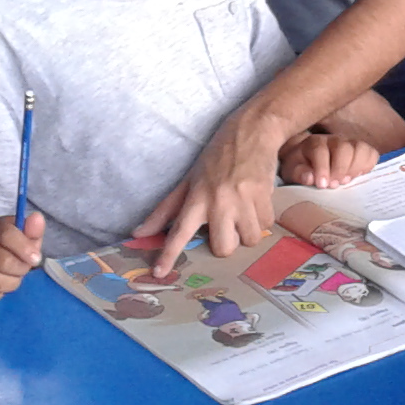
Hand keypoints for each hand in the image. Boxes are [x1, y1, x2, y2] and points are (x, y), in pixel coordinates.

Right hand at [0, 211, 43, 304]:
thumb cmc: (7, 244)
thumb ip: (32, 229)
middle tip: (23, 267)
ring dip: (11, 282)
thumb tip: (37, 218)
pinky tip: (0, 285)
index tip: (36, 258)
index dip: (25, 248)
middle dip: (21, 268)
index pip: (7, 235)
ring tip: (13, 276)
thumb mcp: (21, 232)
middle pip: (4, 261)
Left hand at [137, 117, 281, 273]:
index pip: (178, 231)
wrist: (251, 131)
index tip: (158, 273)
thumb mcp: (188, 180)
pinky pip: (265, 225)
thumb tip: (139, 233)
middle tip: (226, 224)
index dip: (168, 254)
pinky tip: (256, 203)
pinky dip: (261, 219)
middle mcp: (218, 201)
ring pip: (248, 239)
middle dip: (226, 242)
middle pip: (223, 248)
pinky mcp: (265, 195)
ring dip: (246, 231)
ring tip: (243, 212)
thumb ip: (165, 210)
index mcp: (196, 197)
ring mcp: (243, 199)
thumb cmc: (216, 157)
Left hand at [279, 132, 377, 186]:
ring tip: (347, 182)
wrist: (307, 159)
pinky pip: (371, 154)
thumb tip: (310, 177)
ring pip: (360, 148)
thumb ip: (298, 173)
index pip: (320, 150)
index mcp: (313, 143)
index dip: (322, 168)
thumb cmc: (300, 167)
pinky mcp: (361, 150)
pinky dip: (368, 166)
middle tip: (335, 185)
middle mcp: (333, 140)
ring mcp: (349, 143)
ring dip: (356, 167)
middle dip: (340, 168)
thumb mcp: (292, 171)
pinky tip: (358, 176)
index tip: (322, 185)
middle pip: (343, 148)